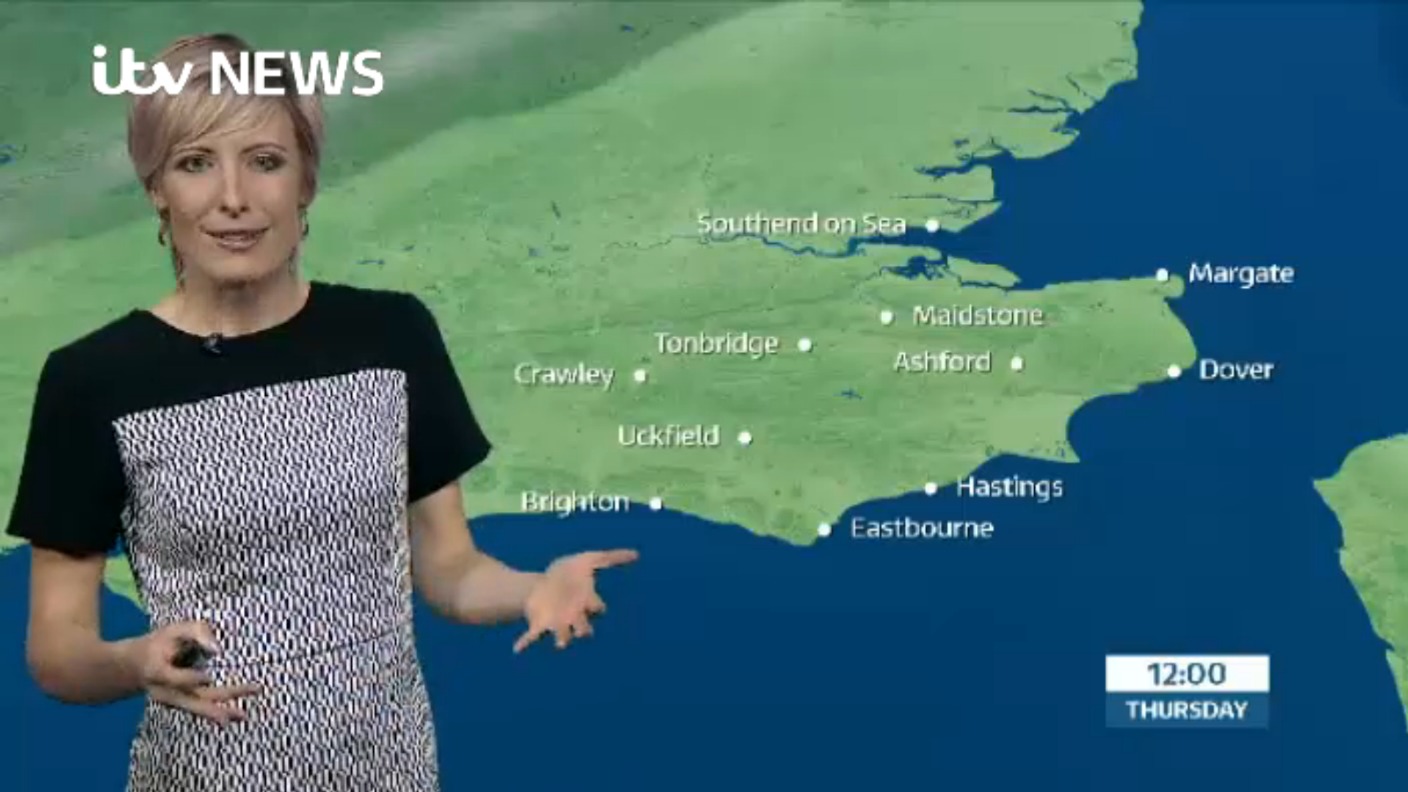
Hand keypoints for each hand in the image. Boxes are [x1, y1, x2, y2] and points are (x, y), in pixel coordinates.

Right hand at [122, 621, 260, 723]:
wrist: (134, 667)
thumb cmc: (159, 644)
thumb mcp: (174, 630)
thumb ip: (196, 633)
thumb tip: (218, 649)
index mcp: (157, 672)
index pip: (172, 679)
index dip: (188, 679)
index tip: (207, 676)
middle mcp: (165, 692)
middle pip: (191, 699)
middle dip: (218, 698)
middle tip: (245, 693)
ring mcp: (173, 701)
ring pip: (198, 709)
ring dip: (221, 712)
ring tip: (243, 716)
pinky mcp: (181, 704)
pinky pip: (201, 709)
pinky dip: (218, 712)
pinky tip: (237, 715)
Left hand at [513, 549, 637, 652]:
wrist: (543, 584)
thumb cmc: (568, 573)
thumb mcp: (588, 560)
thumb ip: (611, 557)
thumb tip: (637, 553)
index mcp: (586, 602)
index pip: (597, 607)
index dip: (596, 606)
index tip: (593, 603)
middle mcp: (575, 616)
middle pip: (584, 628)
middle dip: (583, 630)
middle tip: (583, 632)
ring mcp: (557, 623)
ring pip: (563, 636)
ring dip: (562, 640)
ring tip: (561, 645)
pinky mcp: (539, 625)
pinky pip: (533, 638)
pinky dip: (525, 644)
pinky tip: (518, 648)